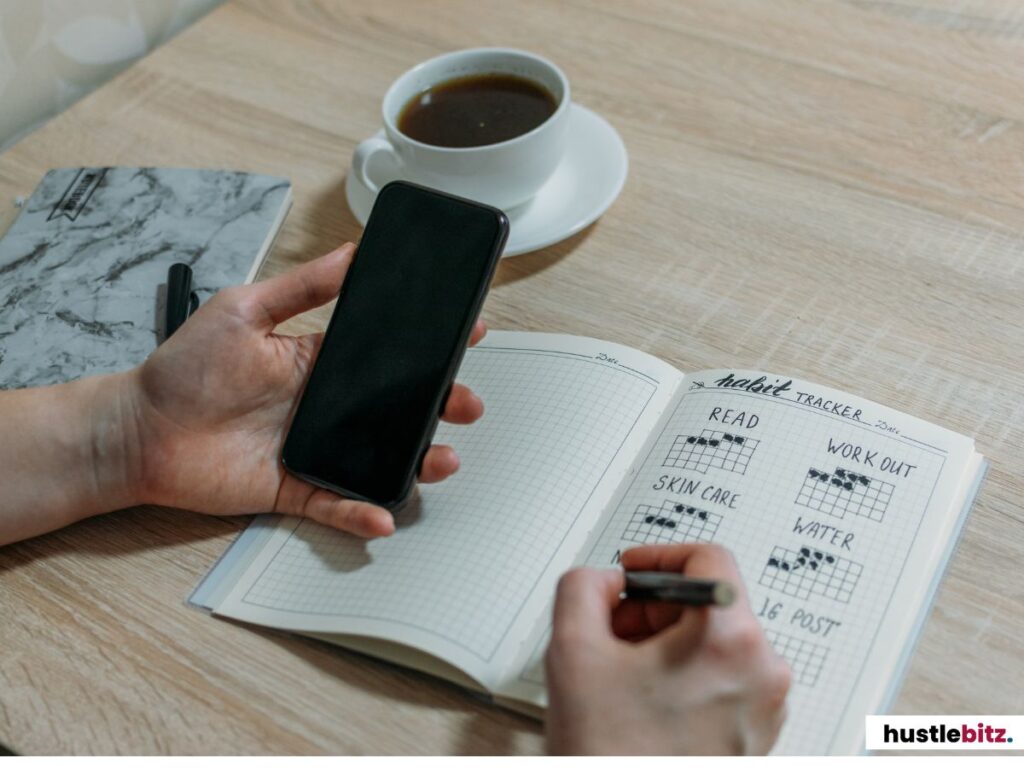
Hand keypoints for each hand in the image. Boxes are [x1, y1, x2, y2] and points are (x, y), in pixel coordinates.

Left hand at [124, 243, 484, 536]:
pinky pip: (336, 502)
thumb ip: (301, 288)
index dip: (427, 347)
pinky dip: (361, 511)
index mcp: (318, 361)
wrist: (139, 432)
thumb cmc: (182, 369)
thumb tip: (350, 254)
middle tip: (467, 401)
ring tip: (442, 457)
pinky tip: (385, 514)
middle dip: (439, 405)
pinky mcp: (293, 487)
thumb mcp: (243, 310)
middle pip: (395, 408)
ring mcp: (313, 447)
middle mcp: (323, 405)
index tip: (467, 333)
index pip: (385, 353)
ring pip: (379, 458)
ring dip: (416, 460)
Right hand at [545, 544, 790, 754]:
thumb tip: (605, 580)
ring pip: (712, 640)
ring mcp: (763, 707)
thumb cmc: (610, 754)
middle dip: (652, 607)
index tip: (632, 573)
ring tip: (621, 674)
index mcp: (730, 641)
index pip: (709, 558)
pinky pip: (720, 677)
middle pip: (709, 601)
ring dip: (663, 641)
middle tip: (611, 631)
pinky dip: (681, 672)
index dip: (659, 555)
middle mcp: (762, 672)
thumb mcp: (572, 650)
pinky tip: (642, 699)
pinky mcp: (754, 733)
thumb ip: (583, 587)